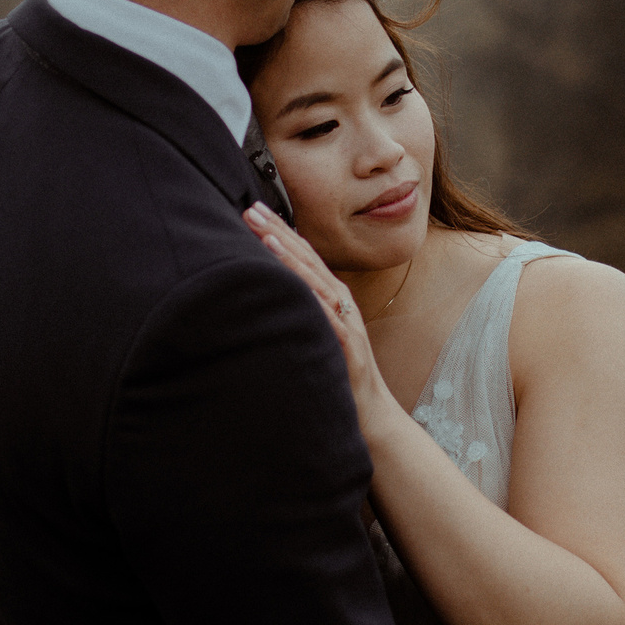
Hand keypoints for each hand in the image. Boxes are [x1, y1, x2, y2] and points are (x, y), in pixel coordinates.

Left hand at [244, 202, 403, 443]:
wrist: (374, 417)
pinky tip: (291, 283)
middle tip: (251, 207)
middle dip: (278, 231)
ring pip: (315, 281)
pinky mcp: (347, 346)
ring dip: (288, 255)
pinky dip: (308, 297)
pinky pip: (326, 318)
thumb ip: (301, 314)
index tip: (254, 210)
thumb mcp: (317, 337)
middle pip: (307, 259)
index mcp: (333, 299)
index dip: (280, 231)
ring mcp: (346, 323)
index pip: (303, 257)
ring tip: (264, 233)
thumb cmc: (341, 377)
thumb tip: (270, 297)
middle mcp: (340, 304)